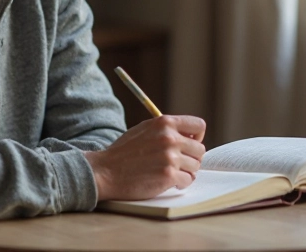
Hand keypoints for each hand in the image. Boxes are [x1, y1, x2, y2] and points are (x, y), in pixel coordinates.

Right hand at [84, 115, 205, 200]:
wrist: (106, 171)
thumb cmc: (124, 152)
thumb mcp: (145, 129)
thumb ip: (166, 130)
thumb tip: (189, 136)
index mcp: (165, 122)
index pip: (199, 125)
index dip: (196, 137)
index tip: (189, 144)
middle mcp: (170, 138)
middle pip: (200, 149)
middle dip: (191, 158)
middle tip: (178, 163)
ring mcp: (170, 157)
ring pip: (195, 166)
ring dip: (185, 172)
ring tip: (170, 172)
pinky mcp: (168, 175)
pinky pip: (187, 180)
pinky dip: (180, 183)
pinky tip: (168, 181)